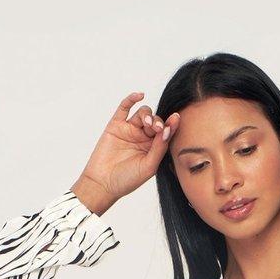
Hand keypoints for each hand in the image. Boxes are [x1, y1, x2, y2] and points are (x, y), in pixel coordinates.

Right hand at [71, 92, 179, 215]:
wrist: (103, 183)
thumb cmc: (127, 180)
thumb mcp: (149, 166)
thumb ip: (159, 148)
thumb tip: (168, 129)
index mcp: (154, 148)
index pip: (166, 132)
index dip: (171, 124)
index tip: (176, 118)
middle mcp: (143, 138)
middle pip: (155, 120)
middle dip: (158, 122)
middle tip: (157, 129)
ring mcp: (129, 130)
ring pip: (143, 113)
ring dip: (147, 115)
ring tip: (147, 124)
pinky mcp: (116, 125)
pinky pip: (124, 107)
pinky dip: (131, 99)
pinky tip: (139, 95)